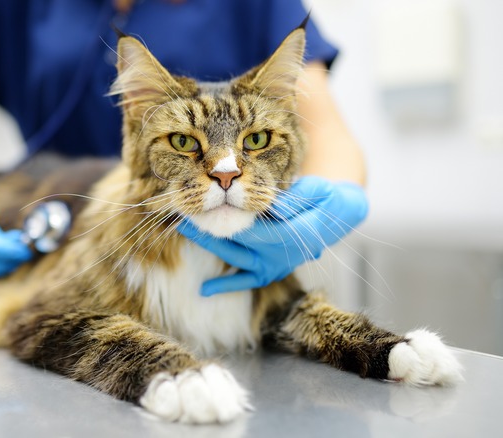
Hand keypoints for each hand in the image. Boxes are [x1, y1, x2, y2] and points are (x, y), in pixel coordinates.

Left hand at [177, 176, 367, 294]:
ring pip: (237, 258)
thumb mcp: (318, 190)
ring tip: (186, 231)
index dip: (228, 219)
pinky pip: (246, 281)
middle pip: (239, 243)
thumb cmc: (324, 198)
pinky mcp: (271, 271)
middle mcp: (282, 255)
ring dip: (210, 246)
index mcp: (293, 235)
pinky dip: (225, 285)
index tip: (206, 207)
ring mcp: (276, 266)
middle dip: (209, 231)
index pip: (254, 229)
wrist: (337, 218)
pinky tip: (203, 290)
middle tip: (184, 218)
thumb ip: (297, 198)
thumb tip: (272, 206)